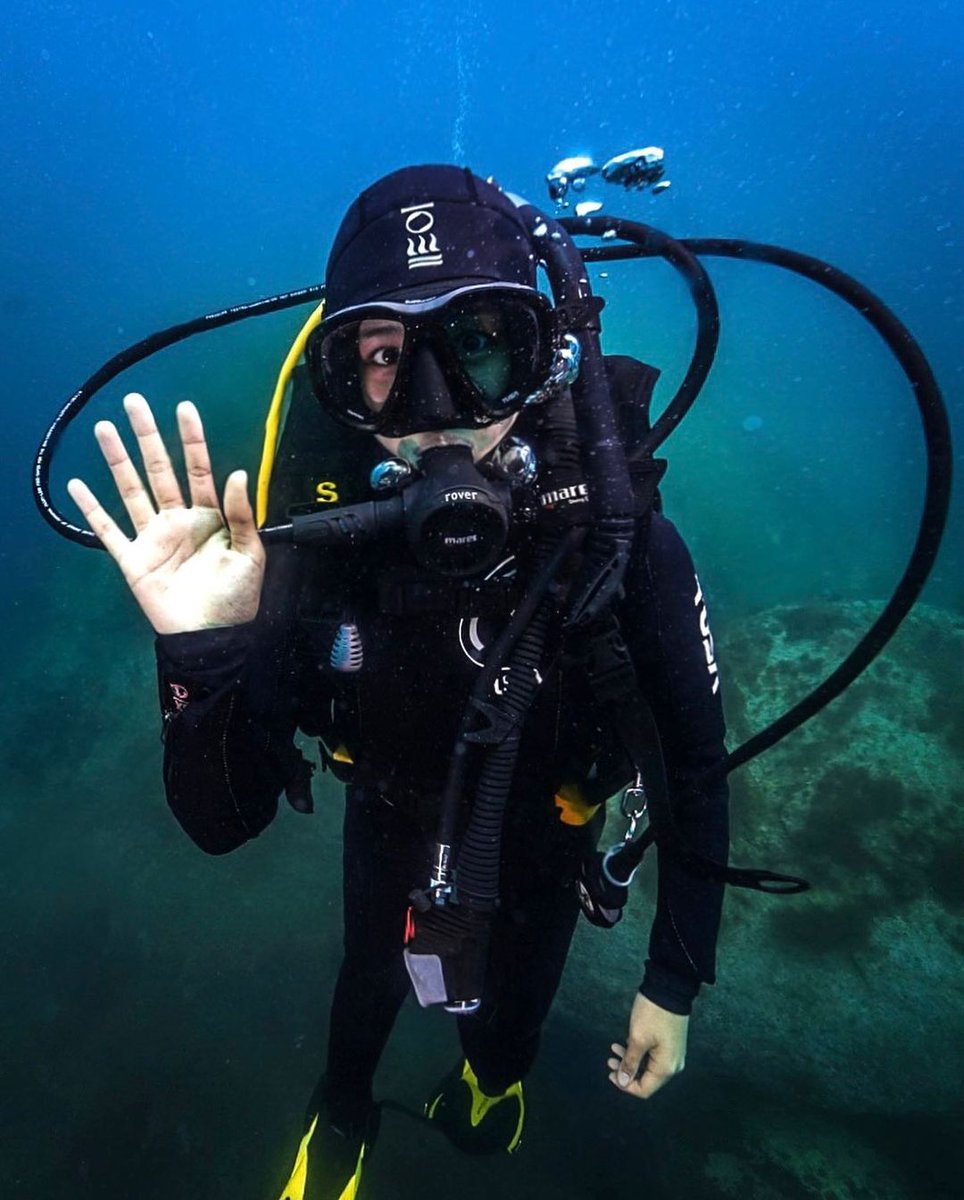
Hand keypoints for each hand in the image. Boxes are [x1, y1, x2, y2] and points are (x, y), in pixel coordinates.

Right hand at [67, 393, 264, 634]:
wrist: (212, 637)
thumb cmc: (236, 598)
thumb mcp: (250, 553)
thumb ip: (242, 513)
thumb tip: (237, 472)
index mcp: (209, 516)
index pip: (198, 468)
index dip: (192, 439)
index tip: (185, 408)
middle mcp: (178, 520)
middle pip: (159, 470)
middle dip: (147, 436)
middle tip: (134, 402)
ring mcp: (153, 537)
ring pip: (132, 490)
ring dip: (118, 460)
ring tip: (105, 429)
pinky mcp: (133, 560)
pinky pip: (108, 531)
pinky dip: (92, 509)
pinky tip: (78, 485)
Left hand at [608, 992, 688, 1099]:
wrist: (669, 988)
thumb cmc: (653, 1015)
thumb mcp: (637, 1039)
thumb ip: (630, 1063)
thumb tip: (622, 1082)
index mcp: (666, 1068)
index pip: (645, 1089)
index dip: (625, 1086)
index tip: (610, 1074)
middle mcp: (673, 1064)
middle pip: (646, 1079)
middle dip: (626, 1071)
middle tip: (609, 1060)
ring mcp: (673, 1053)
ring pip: (648, 1066)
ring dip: (629, 1060)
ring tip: (614, 1049)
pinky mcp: (670, 1042)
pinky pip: (652, 1055)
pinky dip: (638, 1052)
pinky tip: (626, 1042)